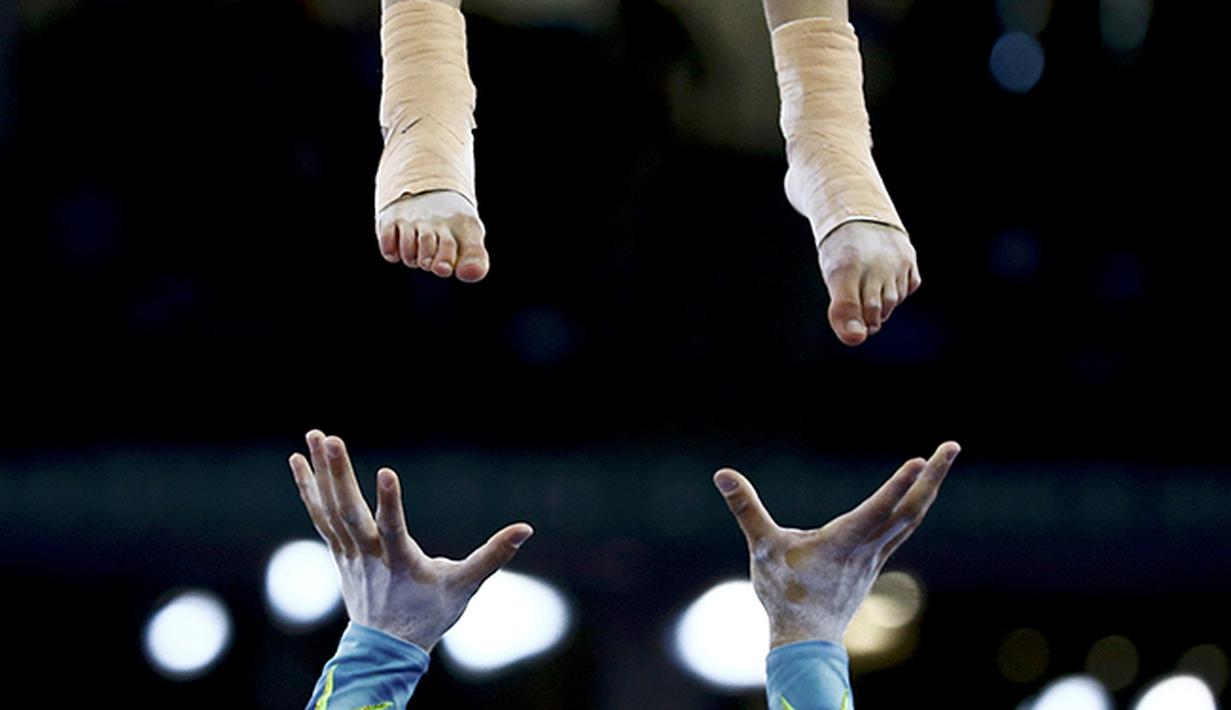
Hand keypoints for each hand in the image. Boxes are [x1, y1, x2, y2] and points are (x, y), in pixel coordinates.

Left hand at [289, 430, 532, 650]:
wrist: (387, 647)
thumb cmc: (430, 613)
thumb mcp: (466, 586)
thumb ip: (494, 555)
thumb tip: (526, 529)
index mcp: (401, 563)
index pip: (393, 530)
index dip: (389, 502)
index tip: (385, 471)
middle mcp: (368, 556)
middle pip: (349, 513)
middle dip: (339, 475)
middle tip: (330, 437)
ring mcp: (349, 553)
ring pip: (330, 510)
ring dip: (320, 472)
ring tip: (314, 435)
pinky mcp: (338, 551)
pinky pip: (320, 515)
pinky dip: (308, 488)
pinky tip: (298, 461)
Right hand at [377, 190, 488, 281]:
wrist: (429, 193)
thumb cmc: (454, 228)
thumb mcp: (471, 239)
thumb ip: (476, 260)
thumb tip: (468, 274)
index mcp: (460, 225)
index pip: (451, 245)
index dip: (445, 260)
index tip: (443, 269)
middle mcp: (436, 220)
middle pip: (427, 249)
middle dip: (427, 261)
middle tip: (428, 262)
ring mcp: (413, 219)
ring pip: (408, 249)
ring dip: (411, 258)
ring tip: (417, 254)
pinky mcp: (392, 218)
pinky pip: (388, 241)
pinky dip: (391, 251)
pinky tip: (398, 250)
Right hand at [712, 441, 958, 647]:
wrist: (804, 639)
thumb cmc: (784, 594)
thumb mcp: (761, 547)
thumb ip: (745, 508)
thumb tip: (722, 474)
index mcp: (843, 543)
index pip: (877, 510)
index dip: (897, 486)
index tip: (919, 460)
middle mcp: (867, 549)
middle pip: (911, 510)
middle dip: (933, 477)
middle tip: (953, 447)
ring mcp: (874, 557)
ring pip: (910, 520)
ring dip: (928, 490)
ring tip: (939, 464)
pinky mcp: (872, 564)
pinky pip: (902, 529)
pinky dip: (913, 508)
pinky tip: (914, 500)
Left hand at [819, 222, 920, 345]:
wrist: (861, 215)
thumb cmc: (843, 253)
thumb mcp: (834, 279)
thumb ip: (843, 311)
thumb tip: (856, 339)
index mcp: (846, 270)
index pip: (853, 312)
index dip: (855, 325)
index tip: (855, 326)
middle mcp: (873, 265)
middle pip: (876, 312)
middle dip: (869, 317)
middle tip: (860, 305)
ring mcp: (895, 262)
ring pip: (893, 301)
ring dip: (883, 303)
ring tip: (872, 288)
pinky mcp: (910, 259)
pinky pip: (909, 287)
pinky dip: (900, 289)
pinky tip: (888, 279)